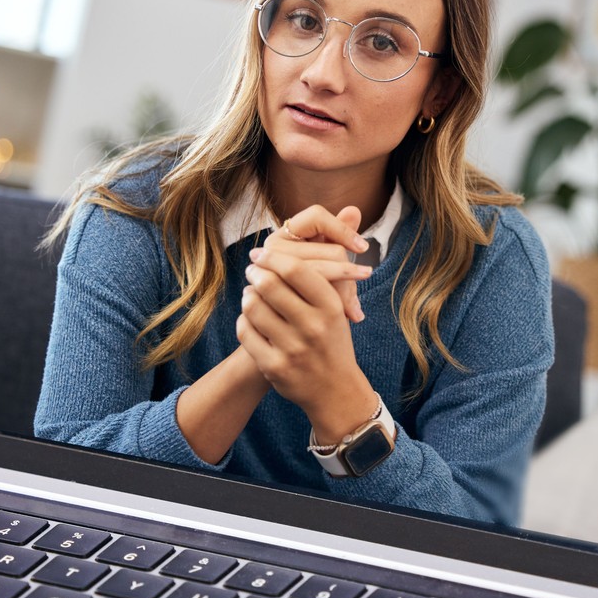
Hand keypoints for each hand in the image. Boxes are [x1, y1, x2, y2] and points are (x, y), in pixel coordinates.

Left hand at [236, 215, 376, 437]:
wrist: (334, 390)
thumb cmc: (334, 337)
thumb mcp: (341, 300)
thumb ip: (338, 256)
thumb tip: (353, 207)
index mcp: (332, 307)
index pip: (297, 269)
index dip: (274, 257)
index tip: (262, 253)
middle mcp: (314, 328)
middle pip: (270, 285)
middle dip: (256, 273)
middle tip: (252, 269)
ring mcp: (293, 349)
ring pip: (253, 306)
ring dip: (248, 295)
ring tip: (251, 292)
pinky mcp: (274, 367)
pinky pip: (246, 332)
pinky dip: (244, 321)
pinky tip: (250, 317)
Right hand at [262, 204, 368, 321]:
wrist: (292, 324)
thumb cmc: (315, 287)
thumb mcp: (330, 260)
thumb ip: (340, 233)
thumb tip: (354, 210)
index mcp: (288, 231)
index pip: (317, 216)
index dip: (342, 229)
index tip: (363, 248)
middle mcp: (273, 246)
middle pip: (327, 249)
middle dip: (347, 271)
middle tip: (361, 289)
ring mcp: (268, 268)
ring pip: (321, 271)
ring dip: (344, 291)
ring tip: (357, 310)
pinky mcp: (269, 293)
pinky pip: (312, 292)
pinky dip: (335, 303)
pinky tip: (351, 314)